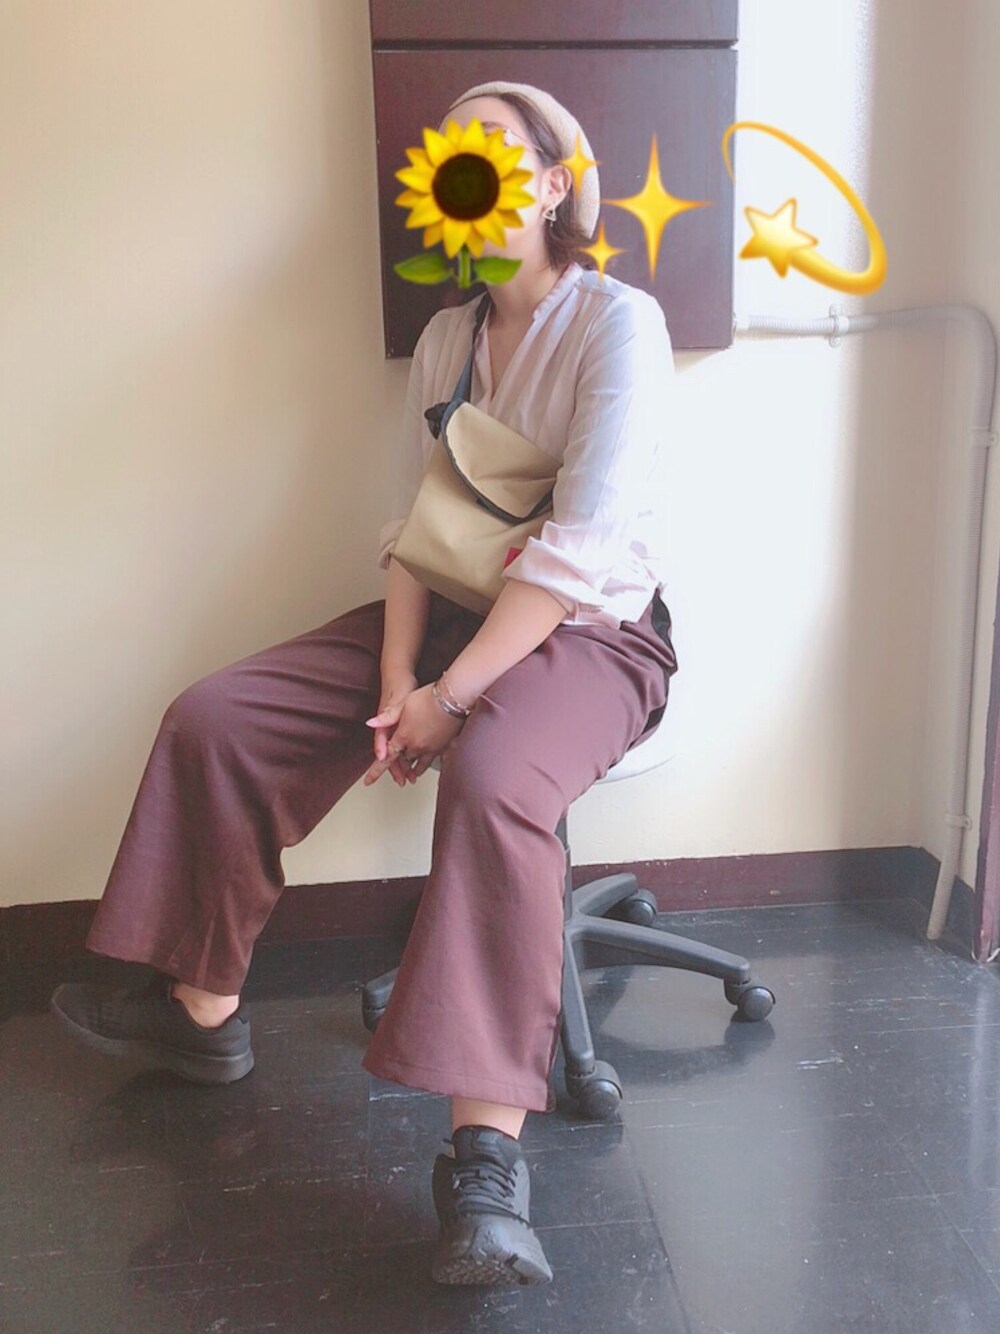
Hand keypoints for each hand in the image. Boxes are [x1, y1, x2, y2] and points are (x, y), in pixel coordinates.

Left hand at [363, 681, 466, 786]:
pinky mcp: (444, 747)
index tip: (368, 781)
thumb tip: (370, 723)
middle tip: (397, 771)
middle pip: (404, 760)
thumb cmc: (429, 698)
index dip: (376, 771)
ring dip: (414, 769)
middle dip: (400, 764)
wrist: (453, 699)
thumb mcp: (403, 704)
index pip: (386, 758)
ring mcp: (431, 748)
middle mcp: (417, 746)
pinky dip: (428, 763)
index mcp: (403, 736)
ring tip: (412, 774)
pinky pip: (433, 761)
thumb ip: (387, 717)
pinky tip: (430, 762)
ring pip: (419, 764)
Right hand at [365, 669, 418, 786]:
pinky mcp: (404, 727)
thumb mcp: (396, 701)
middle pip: (391, 753)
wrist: (401, 674)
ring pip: (398, 752)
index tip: (385, 768)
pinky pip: (405, 746)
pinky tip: (417, 763)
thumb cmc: (399, 686)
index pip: (383, 745)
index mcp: (386, 723)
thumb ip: (387, 714)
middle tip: (403, 780)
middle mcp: (389, 728)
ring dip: (403, 765)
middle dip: (396, 768)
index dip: (384, 757)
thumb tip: (371, 723)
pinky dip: (410, 756)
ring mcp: (396, 728)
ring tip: (411, 777)